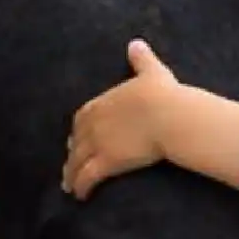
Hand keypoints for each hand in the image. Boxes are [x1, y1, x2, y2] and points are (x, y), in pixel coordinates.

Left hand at [62, 39, 178, 200]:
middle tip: (70, 164)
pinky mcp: (106, 162)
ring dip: (71, 174)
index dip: (80, 129)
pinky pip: (88, 177)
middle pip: (76, 141)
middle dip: (72, 153)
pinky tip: (80, 196)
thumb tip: (136, 43)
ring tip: (69, 185)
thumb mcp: (152, 72)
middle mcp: (94, 124)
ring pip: (77, 161)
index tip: (77, 138)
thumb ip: (141, 59)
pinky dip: (81, 187)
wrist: (169, 116)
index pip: (83, 117)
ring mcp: (98, 144)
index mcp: (102, 103)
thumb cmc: (163, 94)